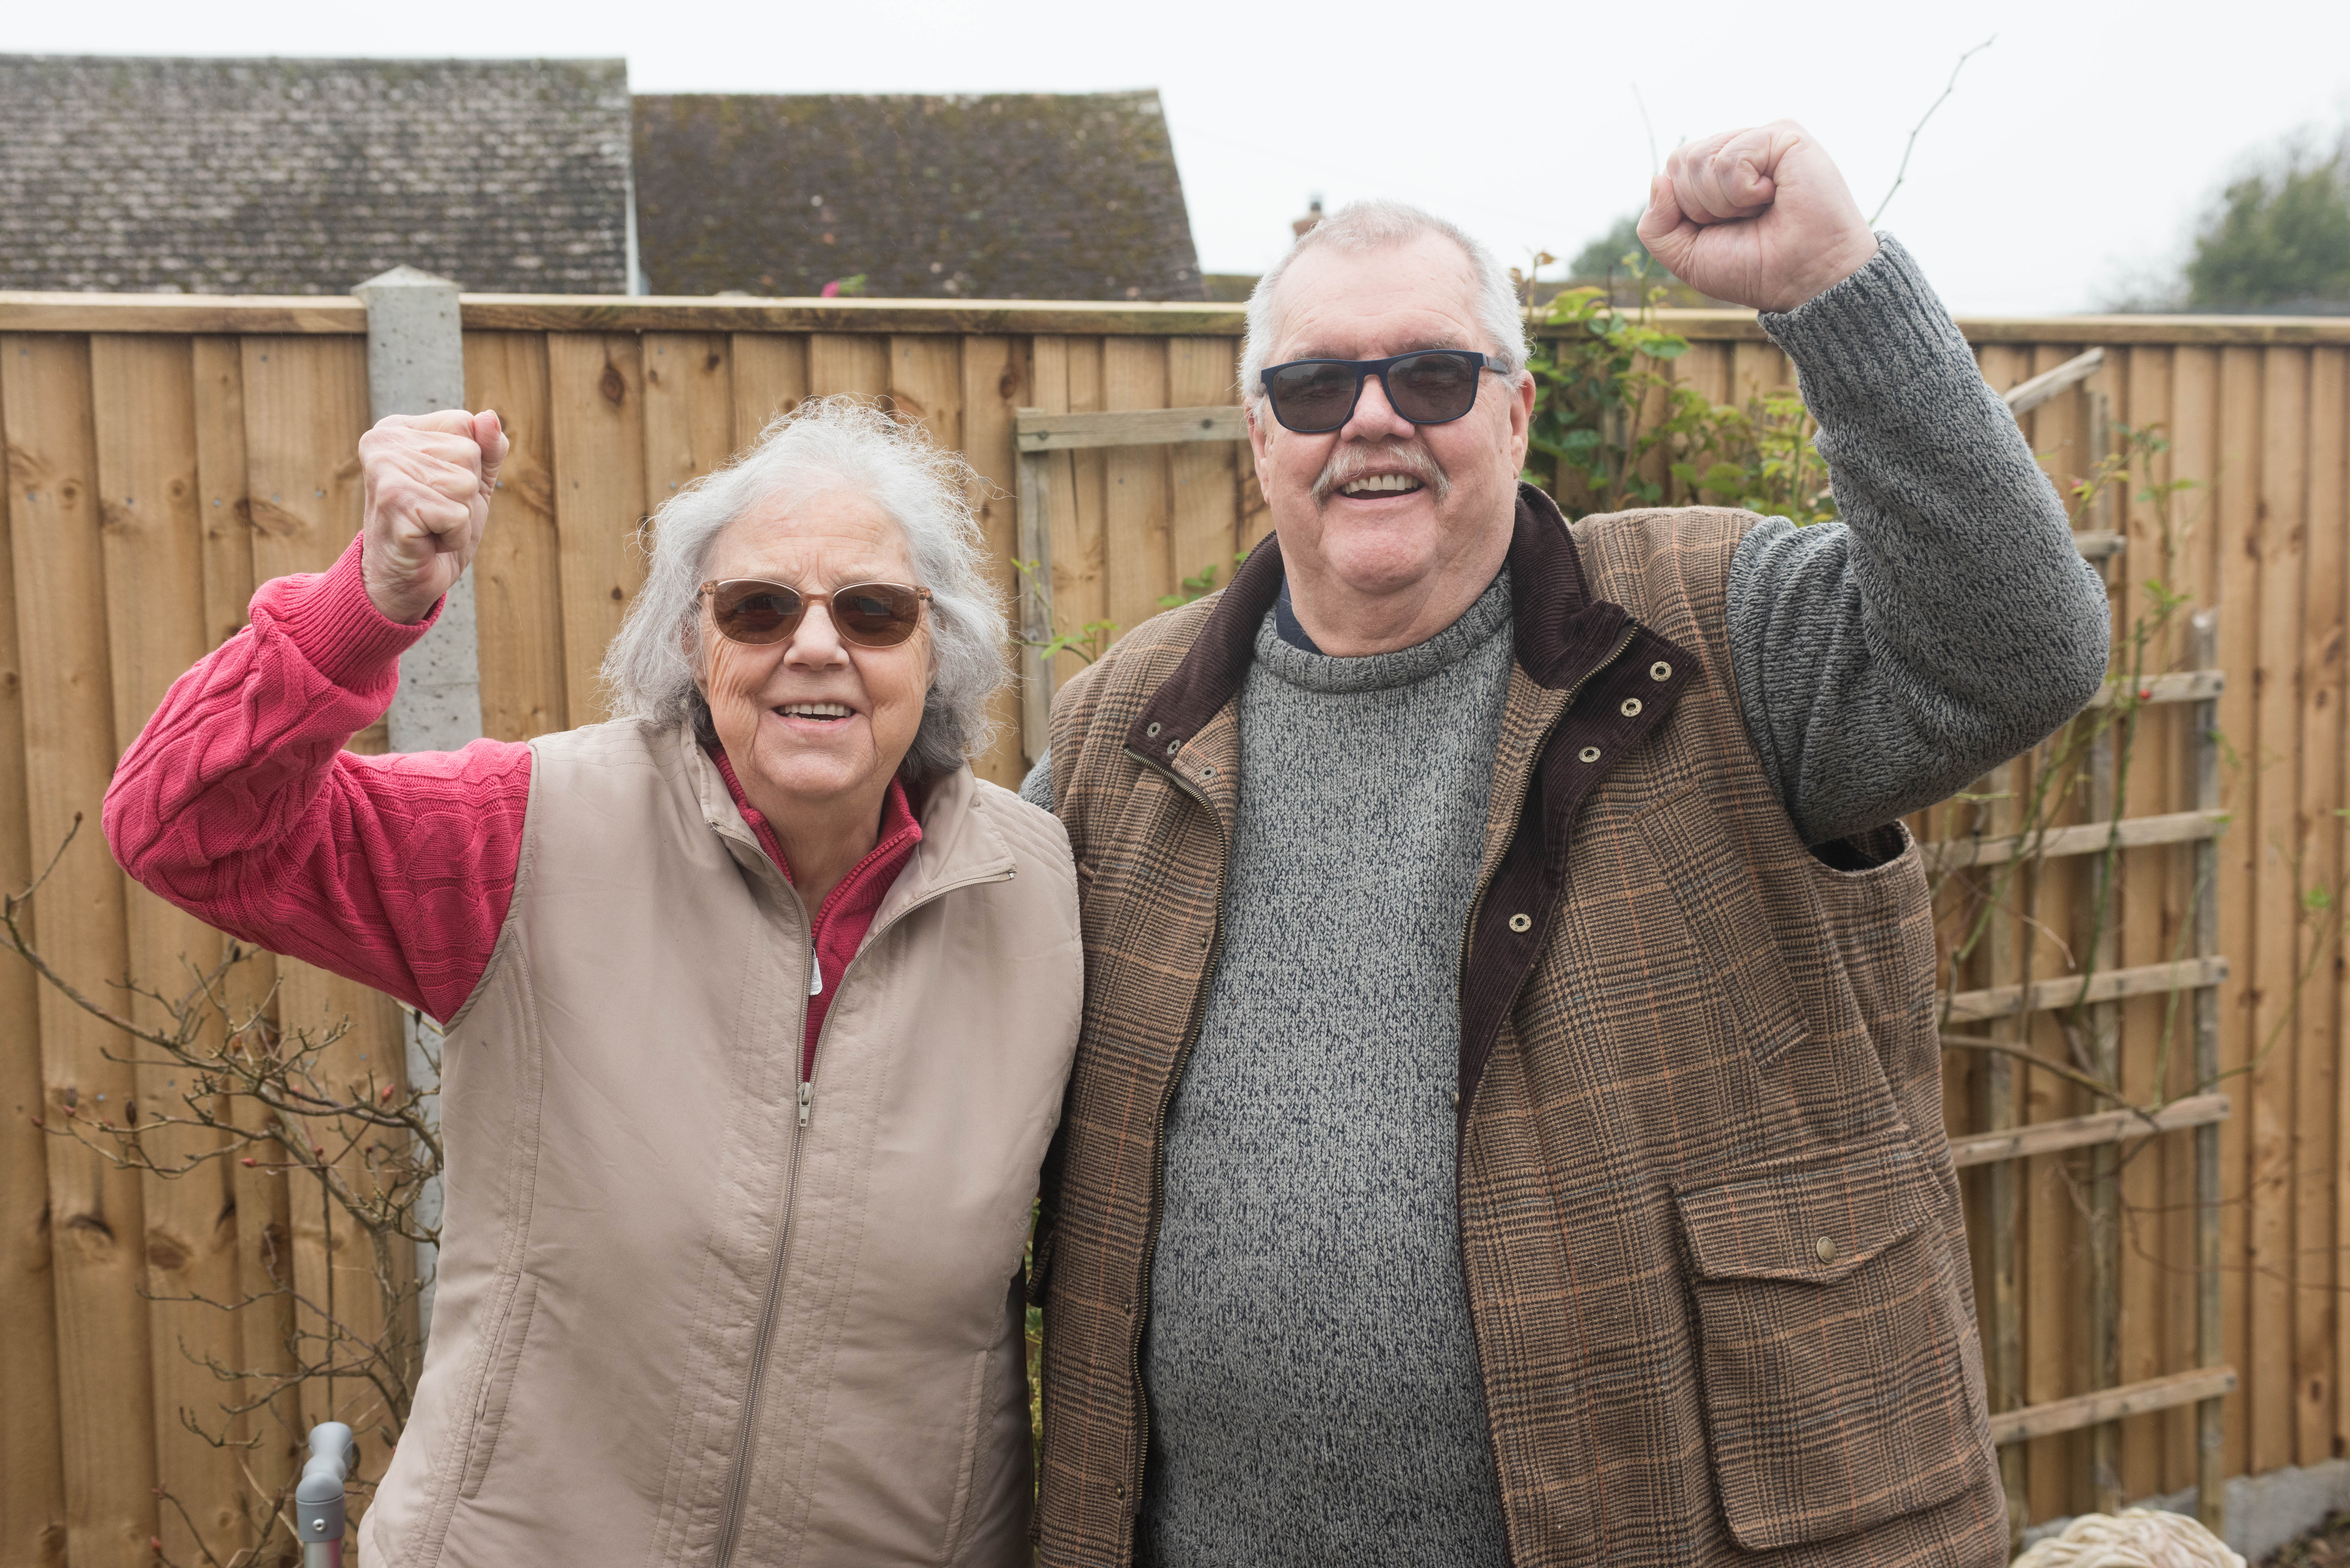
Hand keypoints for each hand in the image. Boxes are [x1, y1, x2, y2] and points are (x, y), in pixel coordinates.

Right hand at [358, 410, 506, 624]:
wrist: (407, 579)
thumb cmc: (438, 527)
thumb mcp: (473, 482)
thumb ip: (487, 448)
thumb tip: (489, 417)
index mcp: (399, 428)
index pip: (465, 424)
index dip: (470, 464)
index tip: (442, 487)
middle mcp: (384, 441)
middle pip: (467, 453)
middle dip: (465, 492)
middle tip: (435, 512)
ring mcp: (384, 469)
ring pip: (464, 483)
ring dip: (459, 516)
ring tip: (431, 526)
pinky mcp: (393, 501)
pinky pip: (456, 515)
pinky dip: (453, 536)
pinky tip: (429, 540)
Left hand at [1636, 121, 1880, 314]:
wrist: (1803, 279)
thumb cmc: (1753, 268)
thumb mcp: (1686, 257)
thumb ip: (1656, 226)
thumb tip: (1658, 179)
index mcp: (1718, 173)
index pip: (1673, 171)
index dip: (1687, 210)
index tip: (1724, 228)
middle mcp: (1740, 150)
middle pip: (1682, 161)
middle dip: (1702, 205)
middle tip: (1744, 219)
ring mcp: (1762, 139)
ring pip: (1702, 159)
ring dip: (1724, 201)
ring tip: (1760, 209)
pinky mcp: (1784, 135)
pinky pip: (1731, 159)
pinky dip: (1744, 191)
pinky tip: (1773, 196)